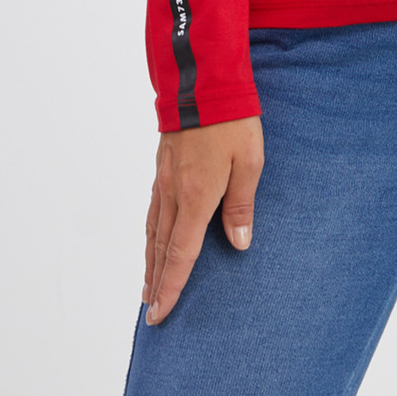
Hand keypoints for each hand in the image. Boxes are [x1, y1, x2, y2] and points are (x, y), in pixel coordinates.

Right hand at [144, 116, 263, 324]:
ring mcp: (164, 180)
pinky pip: (153, 211)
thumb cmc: (231, 122)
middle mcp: (174, 194)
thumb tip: (239, 243)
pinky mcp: (162, 167)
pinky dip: (150, 234)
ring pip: (153, 232)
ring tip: (147, 286)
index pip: (180, 255)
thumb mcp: (249, 162)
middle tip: (150, 312)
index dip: (172, 287)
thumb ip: (243, 204)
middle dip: (156, 283)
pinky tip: (152, 240)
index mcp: (196, 197)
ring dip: (150, 262)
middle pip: (161, 249)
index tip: (161, 314)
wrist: (201, 82)